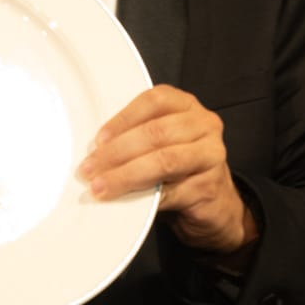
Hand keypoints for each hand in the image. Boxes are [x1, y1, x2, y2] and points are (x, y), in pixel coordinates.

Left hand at [76, 85, 255, 253]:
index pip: (154, 101)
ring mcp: (211, 155)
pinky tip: (127, 202)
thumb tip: (95, 151)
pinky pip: (171, 191)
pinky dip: (145, 197)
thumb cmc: (179, 169)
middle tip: (90, 168)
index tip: (98, 140)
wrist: (214, 203)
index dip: (123, 119)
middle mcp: (204, 125)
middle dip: (117, 152)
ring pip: (164, 161)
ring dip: (126, 175)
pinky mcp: (209, 187)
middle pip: (156, 132)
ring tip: (102, 187)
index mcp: (186, 106)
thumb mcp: (160, 144)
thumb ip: (136, 137)